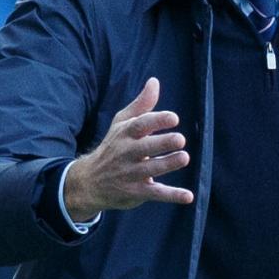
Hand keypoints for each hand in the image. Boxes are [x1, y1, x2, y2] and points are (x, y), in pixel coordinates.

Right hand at [65, 78, 193, 220]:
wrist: (89, 182)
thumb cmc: (112, 147)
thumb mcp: (121, 124)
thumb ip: (141, 105)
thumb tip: (155, 81)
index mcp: (125, 134)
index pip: (140, 125)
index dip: (157, 121)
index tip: (174, 118)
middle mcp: (127, 153)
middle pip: (145, 147)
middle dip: (162, 143)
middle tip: (180, 139)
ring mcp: (131, 174)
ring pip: (151, 169)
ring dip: (168, 164)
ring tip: (184, 157)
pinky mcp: (136, 192)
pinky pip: (155, 194)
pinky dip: (172, 196)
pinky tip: (188, 196)